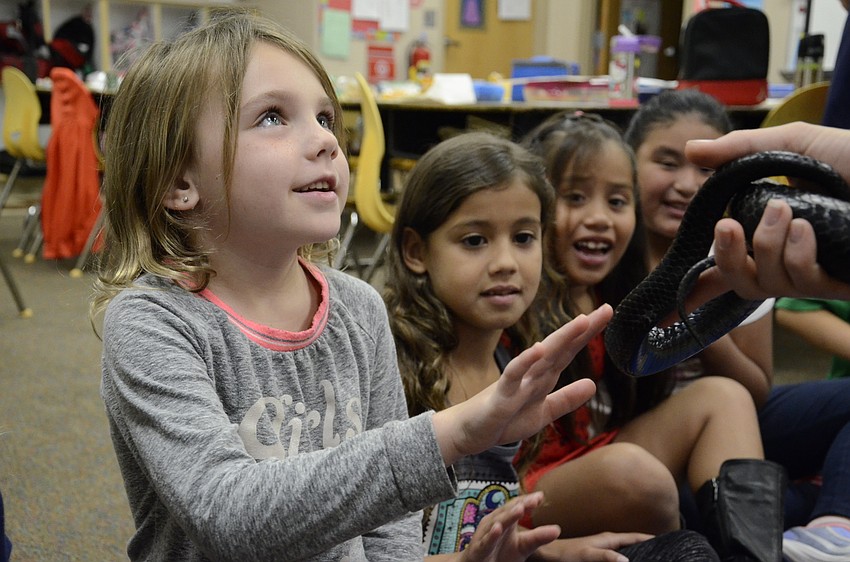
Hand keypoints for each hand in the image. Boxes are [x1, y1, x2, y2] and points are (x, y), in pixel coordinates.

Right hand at [433, 305, 610, 463]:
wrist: (470, 432)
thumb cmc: (503, 419)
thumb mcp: (543, 413)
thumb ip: (566, 399)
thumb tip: (592, 384)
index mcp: (543, 377)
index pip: (570, 351)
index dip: (588, 334)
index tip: (607, 312)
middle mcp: (532, 373)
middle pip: (561, 347)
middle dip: (583, 329)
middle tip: (606, 308)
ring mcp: (517, 381)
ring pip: (542, 357)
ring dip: (561, 339)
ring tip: (581, 321)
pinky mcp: (501, 395)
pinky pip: (514, 376)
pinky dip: (526, 361)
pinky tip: (539, 349)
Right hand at [457, 493, 559, 561]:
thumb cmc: (501, 554)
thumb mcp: (523, 546)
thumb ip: (538, 537)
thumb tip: (558, 529)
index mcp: (506, 521)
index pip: (517, 507)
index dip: (528, 501)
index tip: (541, 496)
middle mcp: (494, 524)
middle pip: (508, 512)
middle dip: (520, 505)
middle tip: (534, 499)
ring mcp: (486, 535)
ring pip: (497, 523)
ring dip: (507, 516)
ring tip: (520, 509)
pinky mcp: (479, 549)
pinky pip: (486, 541)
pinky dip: (491, 535)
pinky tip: (498, 529)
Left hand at [533, 531, 652, 561]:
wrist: (546, 553)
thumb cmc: (565, 553)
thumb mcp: (587, 556)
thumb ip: (606, 556)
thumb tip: (627, 560)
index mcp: (608, 538)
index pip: (636, 537)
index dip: (651, 539)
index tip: (669, 542)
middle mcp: (607, 541)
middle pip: (633, 543)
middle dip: (648, 546)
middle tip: (663, 553)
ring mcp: (601, 547)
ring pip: (624, 549)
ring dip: (637, 552)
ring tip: (650, 558)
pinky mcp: (594, 555)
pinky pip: (615, 556)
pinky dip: (624, 558)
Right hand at [684, 122, 849, 299]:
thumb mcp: (794, 144)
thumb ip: (740, 150)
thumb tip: (691, 151)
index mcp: (779, 229)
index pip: (734, 262)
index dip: (703, 281)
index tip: (674, 297)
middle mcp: (795, 257)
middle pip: (742, 281)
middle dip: (727, 257)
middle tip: (726, 227)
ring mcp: (819, 274)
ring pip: (766, 285)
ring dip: (766, 247)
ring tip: (784, 211)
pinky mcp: (840, 285)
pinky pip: (800, 285)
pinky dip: (795, 256)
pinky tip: (805, 229)